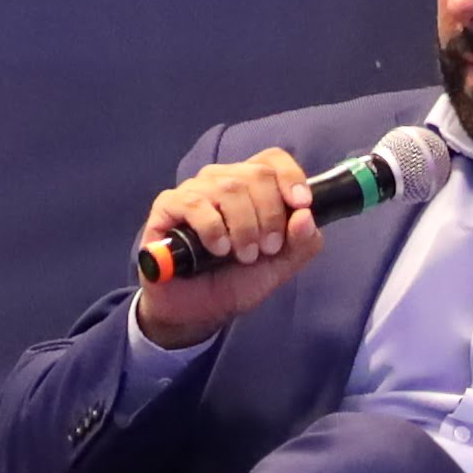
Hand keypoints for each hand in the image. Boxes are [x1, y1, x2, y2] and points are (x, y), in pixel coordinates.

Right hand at [128, 148, 329, 349]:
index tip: (301, 205)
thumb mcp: (278, 268)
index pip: (272, 160)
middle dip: (270, 215)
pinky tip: (217, 250)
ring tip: (243, 255)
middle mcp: (222, 181)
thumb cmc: (234, 281)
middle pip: (256, 174)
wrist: (196, 311)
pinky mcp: (167, 206)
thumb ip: (301, 244)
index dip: (290, 176)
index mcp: (251, 188)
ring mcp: (194, 191)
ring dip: (244, 227)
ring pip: (228, 187)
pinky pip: (194, 204)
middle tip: (267, 249)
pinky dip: (213, 229)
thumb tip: (305, 216)